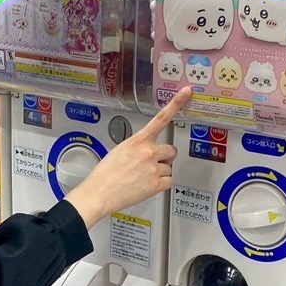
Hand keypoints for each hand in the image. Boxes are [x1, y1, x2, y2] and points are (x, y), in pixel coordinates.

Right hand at [64, 87, 189, 229]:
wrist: (99, 193)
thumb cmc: (105, 174)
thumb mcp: (120, 150)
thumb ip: (138, 147)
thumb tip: (148, 151)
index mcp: (138, 140)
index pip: (160, 118)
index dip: (176, 104)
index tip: (186, 92)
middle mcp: (149, 152)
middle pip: (171, 150)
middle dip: (164, 157)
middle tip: (150, 165)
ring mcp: (154, 168)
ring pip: (169, 167)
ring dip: (160, 172)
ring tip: (142, 178)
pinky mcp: (157, 184)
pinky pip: (169, 181)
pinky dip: (161, 184)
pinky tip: (147, 185)